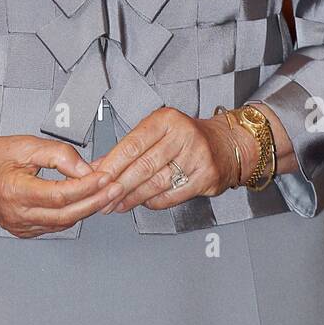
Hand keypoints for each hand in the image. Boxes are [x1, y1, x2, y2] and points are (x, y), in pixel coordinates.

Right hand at [0, 135, 124, 237]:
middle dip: (96, 200)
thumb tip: (84, 168)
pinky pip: (54, 225)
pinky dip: (71, 213)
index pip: (62, 194)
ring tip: (105, 191)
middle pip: (67, 213)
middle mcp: (18, 214)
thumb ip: (57, 154)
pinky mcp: (22, 230)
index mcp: (15, 191)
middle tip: (115, 187)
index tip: (106, 175)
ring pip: (63, 222)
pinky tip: (83, 201)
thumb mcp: (24, 145)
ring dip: (87, 208)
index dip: (88, 185)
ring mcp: (20, 225)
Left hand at [88, 107, 260, 214]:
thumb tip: (98, 166)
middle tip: (103, 197)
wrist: (226, 144)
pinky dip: (153, 202)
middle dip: (119, 185)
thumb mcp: (158, 132)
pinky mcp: (206, 177)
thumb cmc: (187, 137)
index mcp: (167, 119)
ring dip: (133, 197)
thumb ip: (129, 148)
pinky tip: (142, 203)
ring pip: (156, 183)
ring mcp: (197, 157)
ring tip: (117, 204)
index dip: (112, 164)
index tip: (97, 177)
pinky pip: (172, 195)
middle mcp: (184, 135)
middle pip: (143, 166)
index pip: (133, 144)